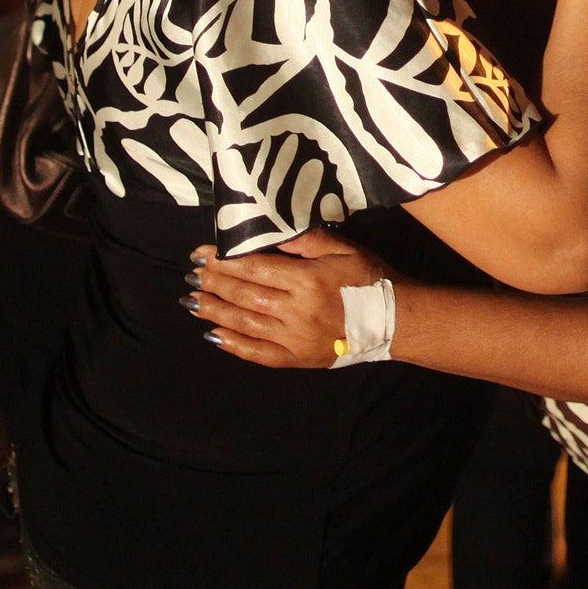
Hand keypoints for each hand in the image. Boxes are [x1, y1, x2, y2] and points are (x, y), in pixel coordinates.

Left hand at [188, 230, 389, 368]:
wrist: (396, 320)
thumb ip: (303, 239)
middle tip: (191, 274)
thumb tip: (266, 229)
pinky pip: (259, 354)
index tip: (200, 254)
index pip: (254, 268)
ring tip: (192, 301)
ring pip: (245, 324)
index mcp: (307, 280)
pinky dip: (234, 345)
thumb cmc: (368, 277)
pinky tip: (213, 334)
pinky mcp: (299, 359)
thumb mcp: (340, 248)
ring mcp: (296, 338)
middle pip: (244, 295)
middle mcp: (297, 311)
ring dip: (214, 312)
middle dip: (213, 283)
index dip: (223, 261)